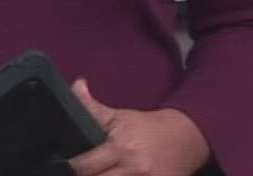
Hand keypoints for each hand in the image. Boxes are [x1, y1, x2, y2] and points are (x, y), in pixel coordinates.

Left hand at [64, 78, 211, 175]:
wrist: (186, 137)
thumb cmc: (147, 128)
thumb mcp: (119, 116)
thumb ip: (92, 107)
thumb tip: (76, 86)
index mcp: (120, 147)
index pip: (85, 165)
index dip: (72, 167)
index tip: (66, 165)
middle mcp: (134, 167)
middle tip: (83, 172)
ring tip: (97, 174)